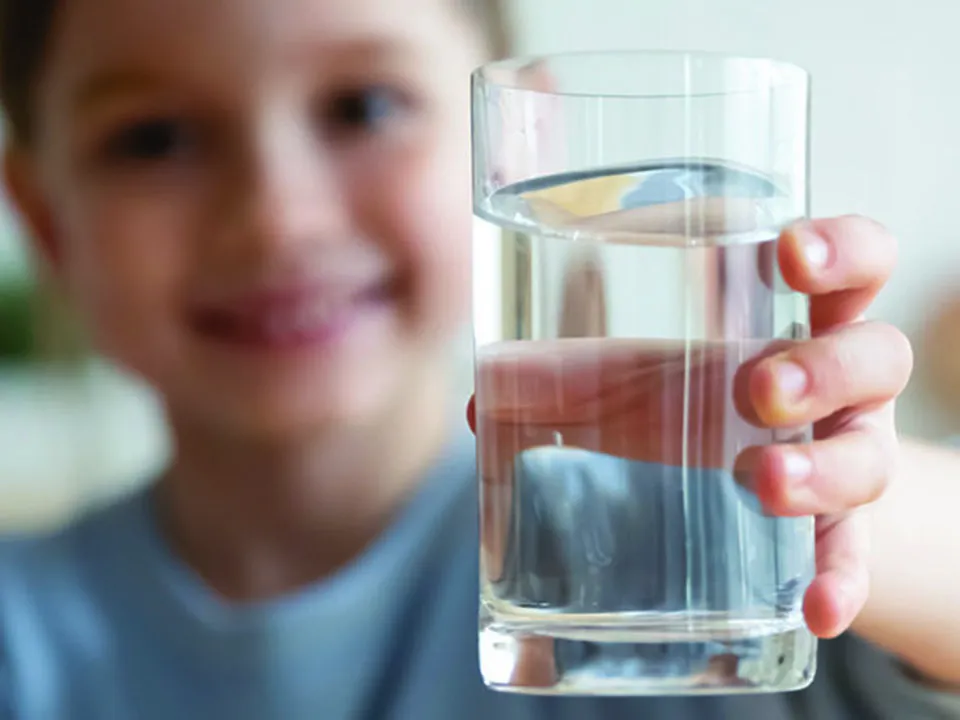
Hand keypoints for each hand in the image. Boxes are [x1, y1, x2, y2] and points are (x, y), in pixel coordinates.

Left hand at [467, 215, 912, 639]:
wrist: (753, 484)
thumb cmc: (693, 404)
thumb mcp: (639, 383)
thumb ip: (569, 378)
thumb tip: (483, 390)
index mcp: (797, 317)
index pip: (855, 261)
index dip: (842, 250)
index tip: (791, 254)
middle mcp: (839, 383)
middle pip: (876, 356)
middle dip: (823, 367)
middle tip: (757, 388)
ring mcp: (847, 455)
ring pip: (870, 455)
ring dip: (824, 469)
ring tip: (763, 481)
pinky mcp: (840, 529)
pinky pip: (856, 553)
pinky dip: (841, 580)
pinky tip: (817, 610)